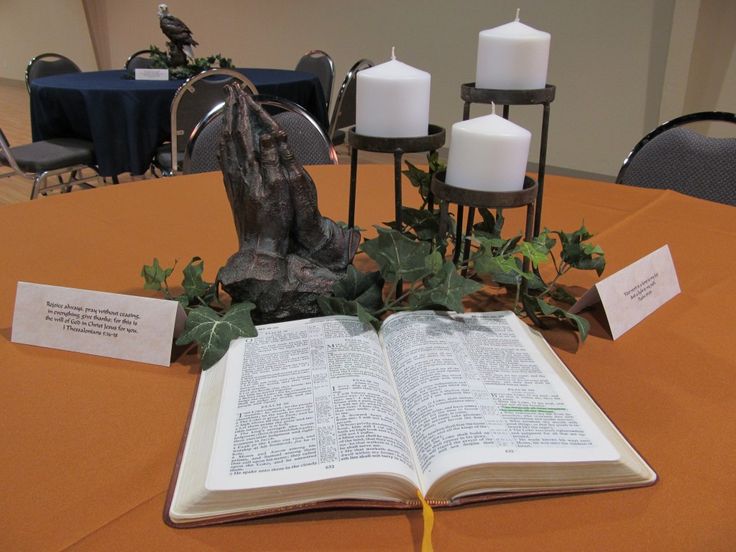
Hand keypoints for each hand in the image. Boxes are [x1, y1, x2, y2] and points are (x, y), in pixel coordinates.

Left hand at [220, 86, 291, 256]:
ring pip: (225, 147)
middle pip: (231, 135)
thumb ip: (273, 160)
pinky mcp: (233, 191)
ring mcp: (232, 181)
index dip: (241, 111)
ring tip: (226, 112)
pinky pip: (224, 162)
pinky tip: (223, 145)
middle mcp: (237, 172)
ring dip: (226, 126)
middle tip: (230, 93)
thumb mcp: (280, 188)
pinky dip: (224, 147)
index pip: (243, 132)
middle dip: (230, 112)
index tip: (240, 93)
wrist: (259, 246)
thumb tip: (269, 135)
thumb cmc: (274, 219)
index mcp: (250, 168)